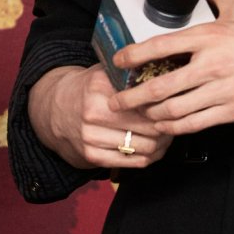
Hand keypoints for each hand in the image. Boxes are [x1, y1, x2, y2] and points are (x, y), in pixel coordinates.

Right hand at [27, 62, 175, 170]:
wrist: (56, 110)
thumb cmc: (88, 90)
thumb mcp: (105, 72)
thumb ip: (131, 71)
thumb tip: (167, 71)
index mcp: (99, 88)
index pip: (146, 100)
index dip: (166, 103)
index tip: (176, 102)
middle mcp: (93, 113)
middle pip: (148, 125)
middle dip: (168, 125)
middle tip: (177, 120)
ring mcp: (91, 137)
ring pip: (144, 146)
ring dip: (162, 143)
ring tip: (168, 134)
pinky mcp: (92, 156)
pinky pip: (133, 161)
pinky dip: (150, 156)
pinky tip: (155, 148)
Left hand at [106, 0, 233, 135]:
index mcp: (209, 36)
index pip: (159, 46)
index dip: (132, 56)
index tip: (118, 61)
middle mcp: (210, 64)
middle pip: (159, 87)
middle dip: (131, 98)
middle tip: (116, 102)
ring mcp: (221, 90)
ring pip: (174, 111)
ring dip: (152, 116)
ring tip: (142, 116)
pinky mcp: (233, 110)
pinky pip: (195, 124)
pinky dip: (176, 128)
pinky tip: (168, 126)